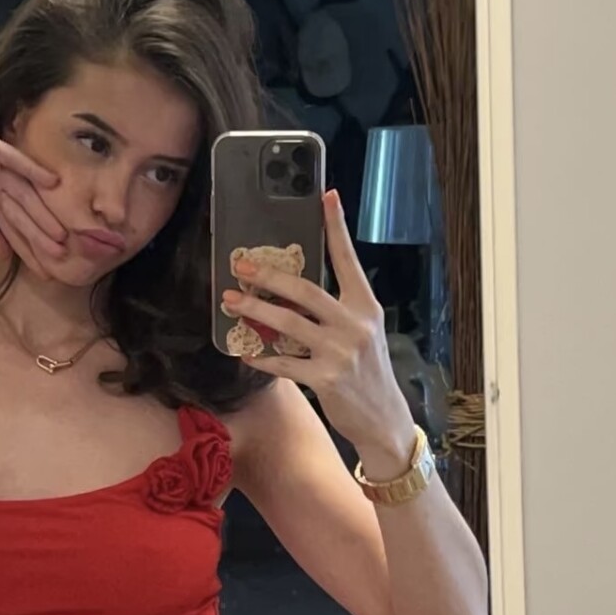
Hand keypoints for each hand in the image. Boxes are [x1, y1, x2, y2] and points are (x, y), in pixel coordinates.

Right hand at [0, 94, 67, 276]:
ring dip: (40, 212)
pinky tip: (51, 182)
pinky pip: (12, 159)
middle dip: (40, 236)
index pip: (12, 227)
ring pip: (22, 192)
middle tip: (61, 258)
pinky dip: (31, 169)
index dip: (28, 249)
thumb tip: (3, 255)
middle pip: (23, 213)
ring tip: (60, 234)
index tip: (45, 271)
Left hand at [221, 190, 417, 473]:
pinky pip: (284, 364)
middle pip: (305, 290)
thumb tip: (294, 291)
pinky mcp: (326, 378)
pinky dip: (262, 358)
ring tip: (232, 301)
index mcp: (365, 305)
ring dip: (256, 311)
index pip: (348, 259)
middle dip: (270, 276)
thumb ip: (337, 310)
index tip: (327, 195)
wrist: (383, 419)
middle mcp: (355, 324)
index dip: (336, 227)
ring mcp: (340, 352)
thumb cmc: (368, 371)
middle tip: (242, 266)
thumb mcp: (363, 333)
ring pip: (289, 324)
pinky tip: (245, 353)